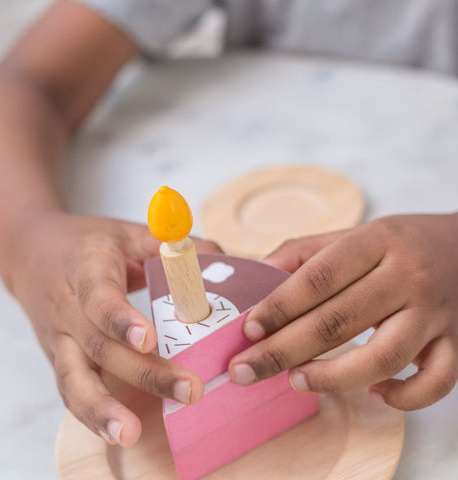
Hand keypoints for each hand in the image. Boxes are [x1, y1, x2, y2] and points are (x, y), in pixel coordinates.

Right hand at [8, 211, 220, 444]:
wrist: (32, 254)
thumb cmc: (87, 244)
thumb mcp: (127, 233)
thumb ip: (170, 245)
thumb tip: (220, 257)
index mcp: (86, 269)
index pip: (99, 297)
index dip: (121, 320)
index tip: (149, 339)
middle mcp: (68, 308)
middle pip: (99, 347)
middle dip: (144, 373)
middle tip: (189, 390)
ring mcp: (59, 337)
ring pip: (73, 378)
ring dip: (102, 410)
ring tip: (131, 433)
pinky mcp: (59, 357)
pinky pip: (71, 389)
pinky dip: (90, 414)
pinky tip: (117, 431)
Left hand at [229, 214, 457, 409]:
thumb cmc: (397, 243)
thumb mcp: (353, 234)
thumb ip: (304, 251)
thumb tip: (258, 272)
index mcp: (375, 243)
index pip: (319, 277)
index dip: (280, 306)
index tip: (249, 330)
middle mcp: (406, 277)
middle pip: (338, 321)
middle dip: (284, 350)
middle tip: (245, 370)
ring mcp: (434, 313)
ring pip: (384, 356)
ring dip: (334, 377)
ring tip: (296, 381)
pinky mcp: (455, 342)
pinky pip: (436, 382)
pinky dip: (404, 397)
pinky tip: (373, 394)